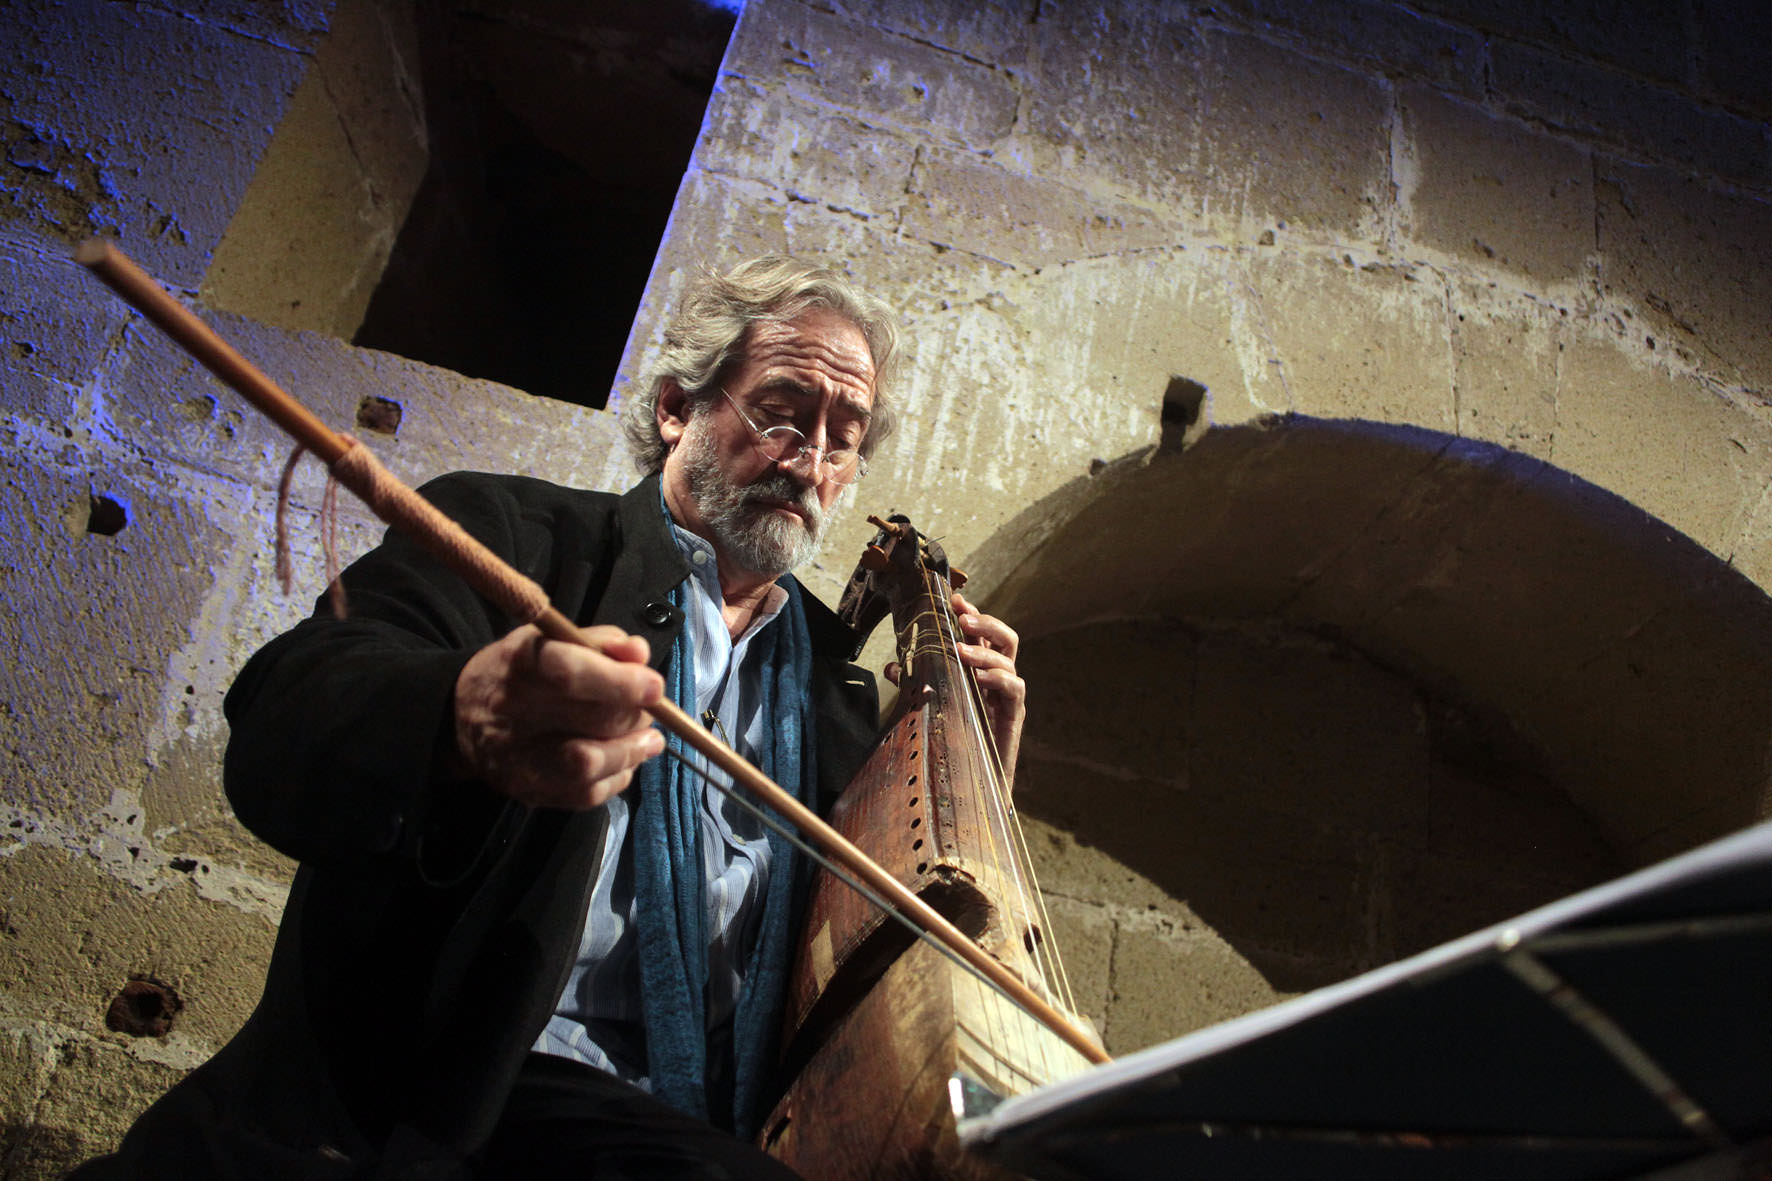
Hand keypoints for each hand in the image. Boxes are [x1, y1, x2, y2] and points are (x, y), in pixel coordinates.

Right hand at [453, 624, 666, 808]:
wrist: (461, 716)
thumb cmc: (519, 672)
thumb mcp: (551, 639)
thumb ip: (600, 641)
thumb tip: (639, 654)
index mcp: (520, 665)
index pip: (569, 672)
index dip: (619, 681)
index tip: (654, 686)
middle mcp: (514, 713)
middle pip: (591, 720)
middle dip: (635, 714)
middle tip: (650, 708)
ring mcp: (518, 758)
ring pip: (589, 764)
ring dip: (633, 751)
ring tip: (649, 739)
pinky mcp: (528, 792)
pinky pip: (586, 794)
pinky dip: (618, 777)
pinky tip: (624, 760)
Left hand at [887, 592, 1025, 788]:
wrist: (971, 787)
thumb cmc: (952, 742)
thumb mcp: (929, 707)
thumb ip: (916, 684)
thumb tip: (891, 665)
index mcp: (980, 672)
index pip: (982, 635)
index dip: (972, 614)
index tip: (954, 599)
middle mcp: (997, 681)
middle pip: (1005, 638)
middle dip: (986, 622)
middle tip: (963, 618)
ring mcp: (1007, 698)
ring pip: (1008, 661)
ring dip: (983, 651)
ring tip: (959, 651)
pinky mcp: (1013, 717)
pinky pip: (1014, 689)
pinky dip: (998, 679)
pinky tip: (979, 678)